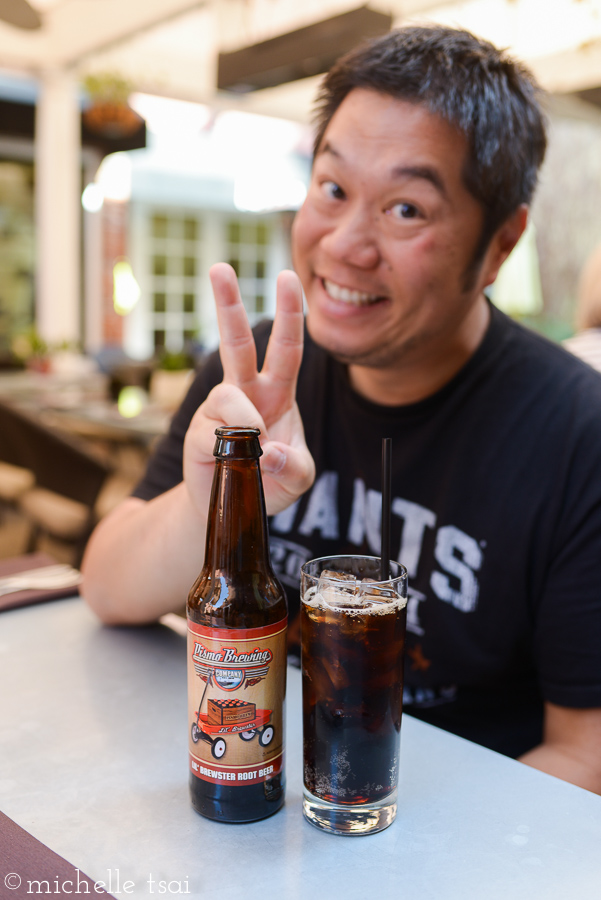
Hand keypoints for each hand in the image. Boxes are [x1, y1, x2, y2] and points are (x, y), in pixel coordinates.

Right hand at [183, 263, 315, 515]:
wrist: (230, 507)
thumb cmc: (269, 482)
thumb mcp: (299, 478)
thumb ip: (296, 467)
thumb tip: (269, 451)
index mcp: (277, 393)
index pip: (286, 348)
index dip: (289, 313)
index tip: (287, 276)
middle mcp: (246, 394)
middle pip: (237, 343)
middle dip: (228, 305)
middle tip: (219, 268)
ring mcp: (220, 411)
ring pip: (228, 394)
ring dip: (245, 420)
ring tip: (254, 444)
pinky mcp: (200, 433)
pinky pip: (215, 430)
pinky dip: (231, 445)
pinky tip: (232, 459)